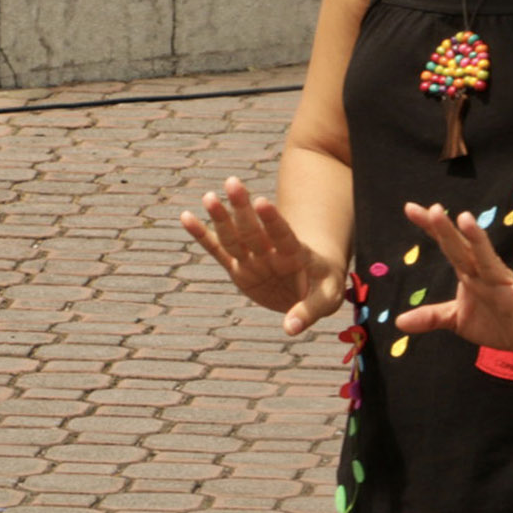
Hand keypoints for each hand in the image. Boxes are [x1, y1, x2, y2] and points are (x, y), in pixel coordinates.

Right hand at [181, 178, 346, 335]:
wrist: (312, 284)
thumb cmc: (323, 288)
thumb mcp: (326, 300)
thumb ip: (308, 312)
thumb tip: (289, 329)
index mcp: (297, 253)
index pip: (284, 235)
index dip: (273, 220)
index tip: (262, 202)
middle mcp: (271, 251)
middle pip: (254, 230)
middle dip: (243, 208)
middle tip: (232, 183)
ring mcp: (253, 258)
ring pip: (235, 236)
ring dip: (222, 218)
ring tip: (209, 197)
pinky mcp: (239, 269)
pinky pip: (218, 251)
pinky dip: (202, 236)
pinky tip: (186, 217)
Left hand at [395, 203, 512, 365]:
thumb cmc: (497, 321)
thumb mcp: (458, 321)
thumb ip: (431, 317)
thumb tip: (398, 321)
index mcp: (469, 274)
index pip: (448, 247)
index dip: (431, 228)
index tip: (410, 208)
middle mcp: (485, 274)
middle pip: (463, 250)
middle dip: (447, 232)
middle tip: (433, 210)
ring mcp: (505, 284)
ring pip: (488, 261)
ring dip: (478, 241)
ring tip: (466, 218)